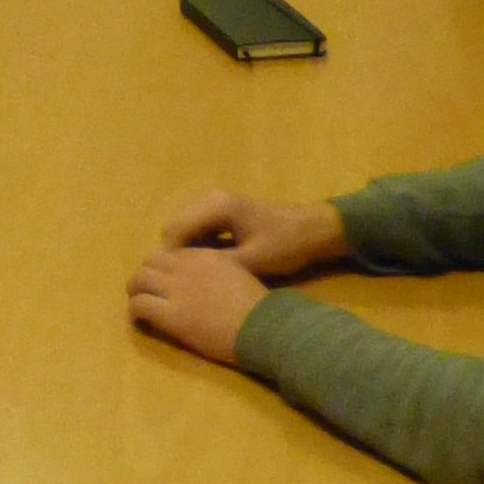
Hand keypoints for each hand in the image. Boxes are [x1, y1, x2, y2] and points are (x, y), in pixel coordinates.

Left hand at [127, 246, 268, 361]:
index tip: (164, 280)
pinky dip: (135, 311)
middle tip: (145, 290)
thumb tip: (207, 280)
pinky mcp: (172, 314)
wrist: (265, 327)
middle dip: (145, 275)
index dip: (164, 267)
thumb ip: (219, 271)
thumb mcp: (240, 275)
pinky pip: (140, 305)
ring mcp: (177, 289)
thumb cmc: (261, 308)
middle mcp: (187, 267)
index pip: (172, 254)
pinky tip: (139, 320)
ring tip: (138, 303)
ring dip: (135, 290)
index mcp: (206, 256)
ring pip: (139, 280)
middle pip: (150, 261)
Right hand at [159, 191, 349, 276]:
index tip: (174, 284)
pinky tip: (209, 264)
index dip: (171, 258)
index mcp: (217, 207)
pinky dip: (198, 244)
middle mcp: (210, 198)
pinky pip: (197, 226)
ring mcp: (215, 201)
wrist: (312, 230)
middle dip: (176, 254)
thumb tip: (185, 275)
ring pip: (185, 227)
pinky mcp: (222, 210)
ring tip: (196, 276)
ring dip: (186, 249)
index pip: (175, 230)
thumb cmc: (285, 245)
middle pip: (175, 226)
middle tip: (184, 283)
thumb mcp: (252, 260)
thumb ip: (216, 263)